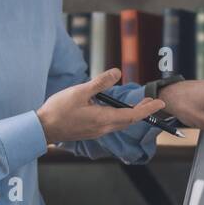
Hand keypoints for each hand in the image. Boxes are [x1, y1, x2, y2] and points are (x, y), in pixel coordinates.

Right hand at [35, 68, 165, 143]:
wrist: (43, 129)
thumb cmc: (59, 110)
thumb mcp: (80, 92)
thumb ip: (100, 83)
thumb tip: (117, 72)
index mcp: (103, 119)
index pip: (132, 115)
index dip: (148, 109)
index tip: (160, 102)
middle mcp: (103, 128)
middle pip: (128, 121)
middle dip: (142, 111)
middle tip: (153, 102)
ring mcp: (96, 132)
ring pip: (120, 124)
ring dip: (131, 115)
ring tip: (138, 105)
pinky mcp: (90, 132)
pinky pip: (111, 125)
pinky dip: (120, 117)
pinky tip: (115, 110)